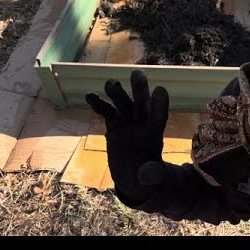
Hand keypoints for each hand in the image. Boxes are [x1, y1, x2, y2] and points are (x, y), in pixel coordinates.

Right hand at [85, 70, 168, 203]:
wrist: (131, 173)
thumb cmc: (145, 173)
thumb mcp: (150, 176)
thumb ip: (151, 174)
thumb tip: (150, 175)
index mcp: (154, 132)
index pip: (159, 115)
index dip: (160, 104)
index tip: (159, 91)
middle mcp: (141, 122)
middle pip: (141, 104)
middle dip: (139, 90)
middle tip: (137, 74)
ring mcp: (126, 121)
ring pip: (123, 104)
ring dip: (117, 93)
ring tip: (110, 83)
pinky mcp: (113, 124)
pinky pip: (106, 112)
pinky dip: (99, 104)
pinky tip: (89, 95)